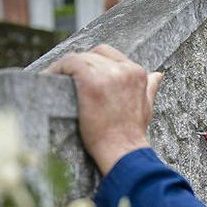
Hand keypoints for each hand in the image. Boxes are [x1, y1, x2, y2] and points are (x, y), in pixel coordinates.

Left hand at [43, 44, 162, 174]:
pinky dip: (56, 70)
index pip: (109, 55)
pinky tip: (48, 79)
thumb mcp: (147, 106)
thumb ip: (150, 87)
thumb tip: (157, 75)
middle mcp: (124, 69)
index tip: (80, 75)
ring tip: (53, 79)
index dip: (93, 63)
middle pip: (93, 54)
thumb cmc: (131, 134)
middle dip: (78, 65)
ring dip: (65, 68)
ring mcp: (108, 74)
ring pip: (80, 58)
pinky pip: (68, 64)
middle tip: (64, 77)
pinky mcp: (91, 81)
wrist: (123, 151)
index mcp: (137, 73)